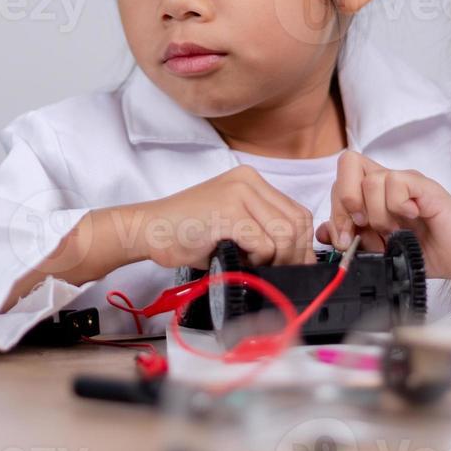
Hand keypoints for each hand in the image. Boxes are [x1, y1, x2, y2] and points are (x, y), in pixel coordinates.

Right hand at [118, 165, 316, 270]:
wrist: (149, 230)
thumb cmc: (187, 232)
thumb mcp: (233, 222)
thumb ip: (263, 229)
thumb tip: (298, 257)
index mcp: (252, 180)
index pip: (298, 212)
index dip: (302, 244)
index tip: (293, 264)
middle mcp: (248, 181)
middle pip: (297, 223)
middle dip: (293, 255)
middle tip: (276, 271)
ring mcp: (239, 194)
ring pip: (285, 234)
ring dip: (275, 259)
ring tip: (253, 264)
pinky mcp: (228, 212)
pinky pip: (264, 243)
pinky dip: (257, 259)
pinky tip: (239, 258)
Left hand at [315, 152, 450, 286]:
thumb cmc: (425, 251)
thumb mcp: (379, 249)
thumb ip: (353, 238)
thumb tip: (324, 233)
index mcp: (374, 195)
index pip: (339, 181)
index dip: (335, 210)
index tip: (346, 240)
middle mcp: (388, 182)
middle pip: (348, 164)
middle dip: (347, 205)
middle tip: (364, 230)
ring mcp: (407, 182)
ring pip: (371, 180)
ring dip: (377, 214)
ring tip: (395, 230)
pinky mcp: (425, 187)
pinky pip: (396, 182)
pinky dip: (397, 205)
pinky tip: (411, 218)